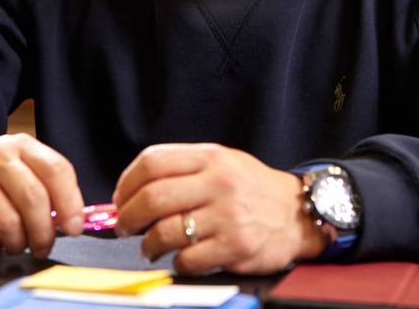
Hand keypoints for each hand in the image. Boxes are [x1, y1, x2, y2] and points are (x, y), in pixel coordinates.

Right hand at [0, 133, 84, 259]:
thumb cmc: (1, 176)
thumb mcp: (26, 167)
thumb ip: (50, 188)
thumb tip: (73, 222)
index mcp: (23, 146)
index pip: (55, 170)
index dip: (70, 203)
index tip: (74, 228)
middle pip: (32, 197)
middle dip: (43, 232)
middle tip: (44, 246)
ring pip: (7, 223)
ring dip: (18, 243)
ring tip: (18, 244)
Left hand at [113, 143, 326, 274]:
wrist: (298, 213)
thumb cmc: (251, 188)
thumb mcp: (222, 162)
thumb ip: (184, 170)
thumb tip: (132, 191)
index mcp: (211, 157)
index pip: (153, 161)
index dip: (126, 182)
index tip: (120, 199)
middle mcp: (218, 182)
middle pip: (152, 198)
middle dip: (128, 217)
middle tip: (124, 227)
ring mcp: (227, 215)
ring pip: (164, 232)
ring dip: (148, 244)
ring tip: (150, 246)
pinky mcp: (235, 246)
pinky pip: (187, 260)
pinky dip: (177, 262)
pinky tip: (182, 258)